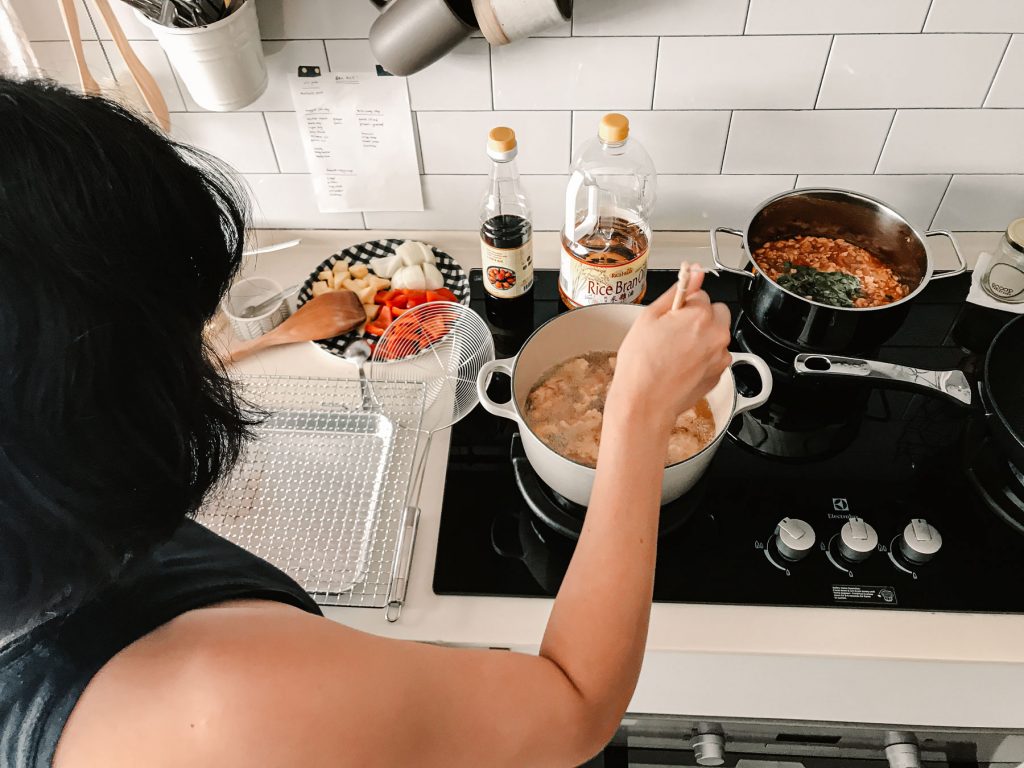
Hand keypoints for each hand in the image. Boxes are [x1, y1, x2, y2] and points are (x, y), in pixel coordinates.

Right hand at [607, 271, 731, 432]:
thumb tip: (694, 271)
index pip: (700, 294)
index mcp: (701, 315)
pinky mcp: (718, 376)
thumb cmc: (641, 364)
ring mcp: (720, 358)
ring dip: (701, 339)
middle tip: (674, 333)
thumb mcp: (649, 318)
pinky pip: (713, 358)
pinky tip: (679, 367)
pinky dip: (701, 359)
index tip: (670, 317)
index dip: (682, 305)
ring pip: (715, 336)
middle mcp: (717, 335)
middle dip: (700, 318)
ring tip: (674, 354)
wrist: (645, 405)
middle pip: (716, 313)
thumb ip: (677, 292)